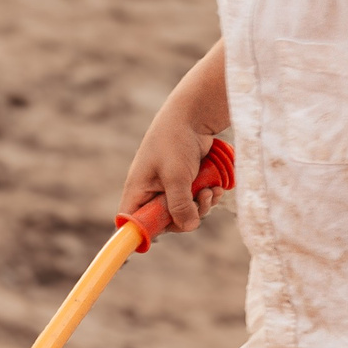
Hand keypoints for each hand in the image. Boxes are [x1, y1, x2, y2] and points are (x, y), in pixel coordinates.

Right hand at [120, 115, 224, 234]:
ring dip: (202, 205)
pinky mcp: (187, 183)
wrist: (194, 116)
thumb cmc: (175, 141)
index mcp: (138, 190)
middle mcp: (151, 192)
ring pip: (185, 213)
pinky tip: (216, 187)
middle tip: (199, 201)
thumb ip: (179, 204)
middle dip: (186, 215)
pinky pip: (196, 201)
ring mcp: (170, 188)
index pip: (132, 221)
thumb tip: (188, 226)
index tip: (164, 230)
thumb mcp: (176, 175)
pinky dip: (208, 197)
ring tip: (210, 190)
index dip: (143, 231)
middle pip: (165, 222)